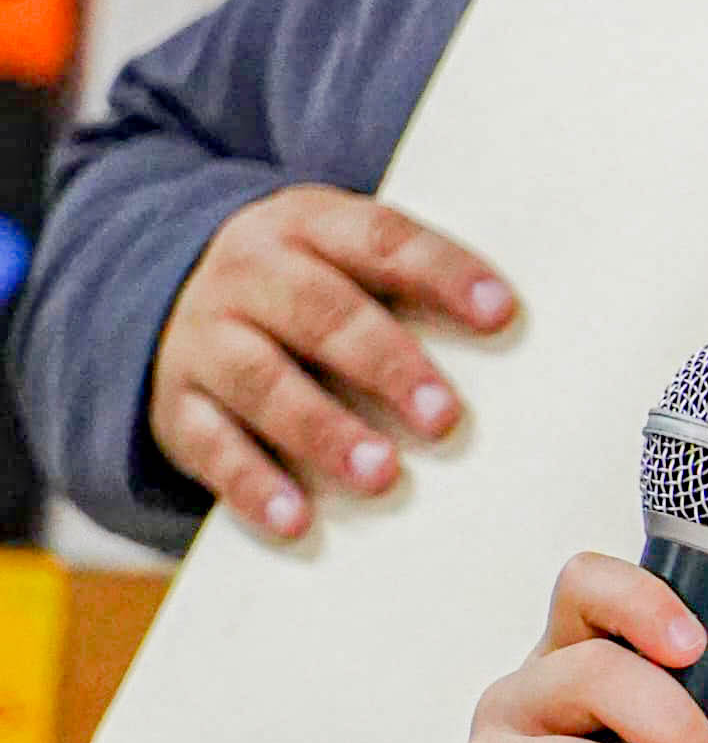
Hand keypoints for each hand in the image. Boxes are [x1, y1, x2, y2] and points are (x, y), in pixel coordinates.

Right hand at [149, 185, 518, 537]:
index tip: (499, 315)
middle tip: (445, 417)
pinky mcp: (176, 406)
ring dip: (325, 431)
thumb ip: (406, 285)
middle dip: (387, 363)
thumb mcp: (338, 257)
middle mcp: (250, 273)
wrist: (158, 295)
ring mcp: (205, 339)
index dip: (441, 273)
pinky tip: (297, 520)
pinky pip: (212, 446)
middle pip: (320, 312)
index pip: (381, 240)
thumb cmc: (300, 289)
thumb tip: (515, 338)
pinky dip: (253, 484)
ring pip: (263, 382)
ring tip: (382, 475)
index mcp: (306, 223)